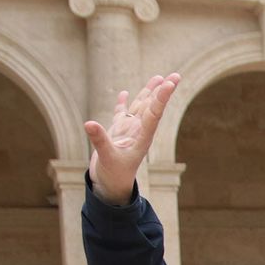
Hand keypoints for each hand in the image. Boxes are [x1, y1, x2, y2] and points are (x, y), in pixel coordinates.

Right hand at [84, 73, 180, 204]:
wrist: (110, 187)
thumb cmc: (113, 176)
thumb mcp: (107, 159)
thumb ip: (100, 141)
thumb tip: (89, 124)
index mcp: (141, 138)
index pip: (154, 114)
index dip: (161, 98)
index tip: (170, 83)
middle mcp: (138, 132)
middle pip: (151, 107)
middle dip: (162, 91)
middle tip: (175, 76)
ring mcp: (128, 132)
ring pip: (140, 107)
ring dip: (148, 93)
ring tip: (159, 78)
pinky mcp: (116, 134)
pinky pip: (121, 114)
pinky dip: (123, 103)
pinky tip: (125, 94)